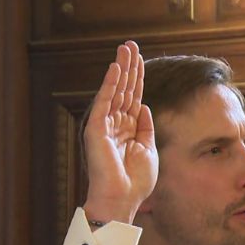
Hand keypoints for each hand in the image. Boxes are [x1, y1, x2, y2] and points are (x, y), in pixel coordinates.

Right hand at [83, 40, 157, 224]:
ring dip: (120, 69)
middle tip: (130, 45)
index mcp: (127, 130)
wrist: (122, 199)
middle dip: (128, 67)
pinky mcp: (96, 129)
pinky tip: (116, 69)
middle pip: (124, 90)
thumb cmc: (136, 181)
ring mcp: (104, 126)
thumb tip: (143, 106)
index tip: (140, 59)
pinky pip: (103, 102)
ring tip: (125, 49)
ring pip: (114, 92)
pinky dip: (109, 85)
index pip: (133, 98)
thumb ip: (145, 127)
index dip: (137, 79)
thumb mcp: (149, 149)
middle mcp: (115, 124)